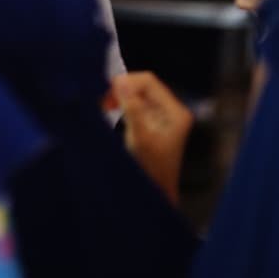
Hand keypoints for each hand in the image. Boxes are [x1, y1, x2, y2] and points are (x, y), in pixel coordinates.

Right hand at [110, 71, 192, 204]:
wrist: (156, 195)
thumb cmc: (151, 170)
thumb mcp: (140, 139)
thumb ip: (132, 109)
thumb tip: (120, 82)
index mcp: (174, 111)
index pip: (149, 82)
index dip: (128, 83)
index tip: (108, 92)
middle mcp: (171, 109)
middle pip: (144, 86)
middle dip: (123, 89)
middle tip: (104, 100)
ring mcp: (163, 116)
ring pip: (139, 94)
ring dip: (122, 97)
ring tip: (105, 105)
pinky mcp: (154, 122)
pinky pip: (138, 104)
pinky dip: (124, 105)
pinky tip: (113, 110)